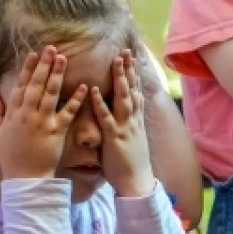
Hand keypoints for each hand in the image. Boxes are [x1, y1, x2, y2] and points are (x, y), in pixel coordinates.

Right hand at [0, 47, 87, 180]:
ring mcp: (42, 122)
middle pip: (36, 85)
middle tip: (51, 49)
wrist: (24, 179)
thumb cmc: (10, 157)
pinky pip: (68, 113)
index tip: (33, 54)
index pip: (20, 86)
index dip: (27, 69)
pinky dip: (75, 99)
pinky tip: (83, 86)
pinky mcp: (57, 132)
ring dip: (57, 75)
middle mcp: (27, 115)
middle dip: (44, 65)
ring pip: (50, 94)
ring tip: (63, 59)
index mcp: (13, 114)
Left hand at [96, 50, 153, 197]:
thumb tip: (123, 112)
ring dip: (120, 79)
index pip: (135, 91)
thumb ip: (127, 123)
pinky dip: (100, 103)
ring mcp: (125, 127)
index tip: (131, 57)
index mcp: (135, 120)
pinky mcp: (115, 138)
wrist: (137, 182)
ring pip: (123, 98)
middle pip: (132, 89)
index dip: (133, 74)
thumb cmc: (131, 162)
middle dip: (129, 70)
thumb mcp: (132, 138)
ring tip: (116, 61)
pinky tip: (94, 89)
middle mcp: (133, 120)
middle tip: (125, 51)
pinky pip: (107, 118)